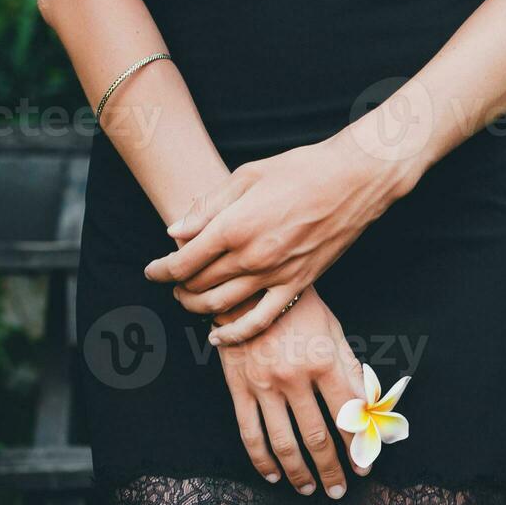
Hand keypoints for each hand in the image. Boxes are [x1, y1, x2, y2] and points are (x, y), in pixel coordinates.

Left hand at [145, 134, 419, 344]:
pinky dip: (235, 333)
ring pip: (222, 305)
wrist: (353, 180)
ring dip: (198, 307)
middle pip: (199, 284)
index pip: (184, 260)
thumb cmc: (301, 169)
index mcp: (235, 225)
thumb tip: (176, 232)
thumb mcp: (246, 176)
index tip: (152, 271)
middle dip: (178, 286)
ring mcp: (276, 274)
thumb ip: (208, 207)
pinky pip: (260, 320)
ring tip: (188, 301)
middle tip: (171, 282)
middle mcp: (252, 255)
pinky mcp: (298, 285)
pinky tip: (218, 335)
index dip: (161, 270)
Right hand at [215, 287, 369, 497]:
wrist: (248, 290)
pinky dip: (263, 460)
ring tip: (310, 490)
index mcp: (324, 362)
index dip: (358, 446)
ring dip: (299, 473)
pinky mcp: (239, 389)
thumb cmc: (299, 310)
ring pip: (284, 443)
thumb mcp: (333, 332)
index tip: (365, 466)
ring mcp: (264, 386)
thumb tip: (370, 407)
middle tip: (339, 489)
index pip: (347, 416)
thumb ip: (351, 370)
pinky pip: (251, 433)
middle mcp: (295, 378)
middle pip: (317, 436)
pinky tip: (274, 475)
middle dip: (331, 469)